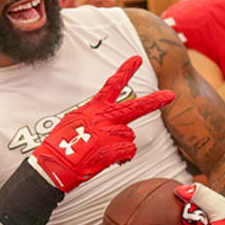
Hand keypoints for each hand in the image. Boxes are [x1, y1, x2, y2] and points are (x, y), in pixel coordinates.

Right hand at [30, 56, 173, 191]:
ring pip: (129, 136)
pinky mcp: (115, 148)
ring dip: (121, 145)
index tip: (137, 60)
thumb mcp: (73, 121)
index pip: (112, 85)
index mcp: (94, 108)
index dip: (126, 71)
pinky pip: (129, 152)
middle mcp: (105, 117)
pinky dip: (121, 158)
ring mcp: (111, 132)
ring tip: (100, 151)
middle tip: (170, 95)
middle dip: (155, 100)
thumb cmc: (60, 146)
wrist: (55, 164)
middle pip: (135, 107)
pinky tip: (107, 159)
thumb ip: (91, 117)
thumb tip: (100, 124)